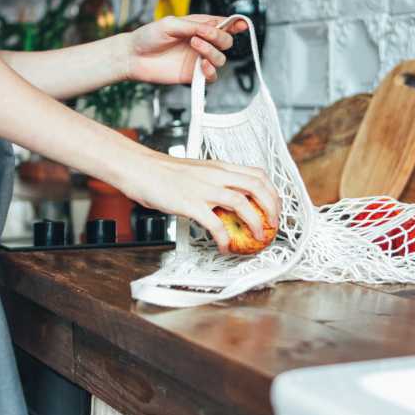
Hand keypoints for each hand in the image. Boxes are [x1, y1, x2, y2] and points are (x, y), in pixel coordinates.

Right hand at [119, 151, 280, 253]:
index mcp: (220, 167)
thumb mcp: (197, 172)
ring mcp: (204, 189)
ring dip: (256, 222)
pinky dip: (224, 238)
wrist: (139, 168)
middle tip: (273, 225)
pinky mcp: (190, 203)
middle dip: (272, 208)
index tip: (275, 208)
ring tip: (257, 237)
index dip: (272, 192)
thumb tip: (230, 201)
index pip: (257, 174)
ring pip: (243, 203)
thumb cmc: (163, 173)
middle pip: (257, 187)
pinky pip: (215, 223)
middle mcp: (216, 175)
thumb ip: (215, 183)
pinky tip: (225, 247)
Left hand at [122, 15, 247, 83]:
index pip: (223, 24)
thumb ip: (194, 25)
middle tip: (203, 35)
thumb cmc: (148, 36)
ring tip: (195, 45)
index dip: (235, 24)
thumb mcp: (171, 24)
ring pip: (221, 59)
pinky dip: (211, 71)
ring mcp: (198, 60)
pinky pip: (212, 77)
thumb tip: (213, 28)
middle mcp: (201, 43)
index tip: (241, 24)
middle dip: (220, 37)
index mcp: (198, 26)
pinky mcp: (193, 76)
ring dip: (212, 52)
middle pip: (227, 42)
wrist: (133, 57)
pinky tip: (202, 65)